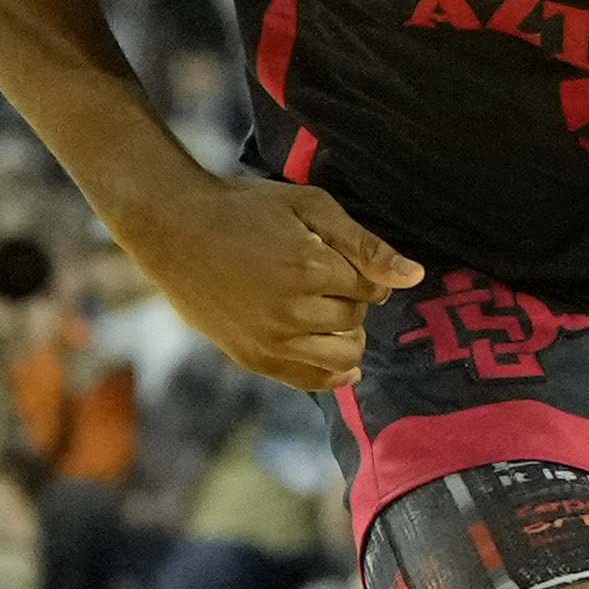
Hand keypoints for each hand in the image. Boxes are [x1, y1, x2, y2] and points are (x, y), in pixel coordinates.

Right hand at [128, 179, 421, 390]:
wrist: (173, 229)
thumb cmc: (244, 209)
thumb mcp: (310, 207)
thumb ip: (365, 244)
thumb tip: (415, 277)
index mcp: (309, 271)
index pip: (370, 289)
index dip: (364, 274)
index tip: (343, 260)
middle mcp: (291, 314)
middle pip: (357, 321)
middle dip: (354, 302)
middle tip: (328, 280)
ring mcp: (270, 341)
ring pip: (342, 356)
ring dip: (346, 335)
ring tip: (327, 312)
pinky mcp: (252, 358)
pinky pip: (310, 381)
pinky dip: (331, 373)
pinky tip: (338, 361)